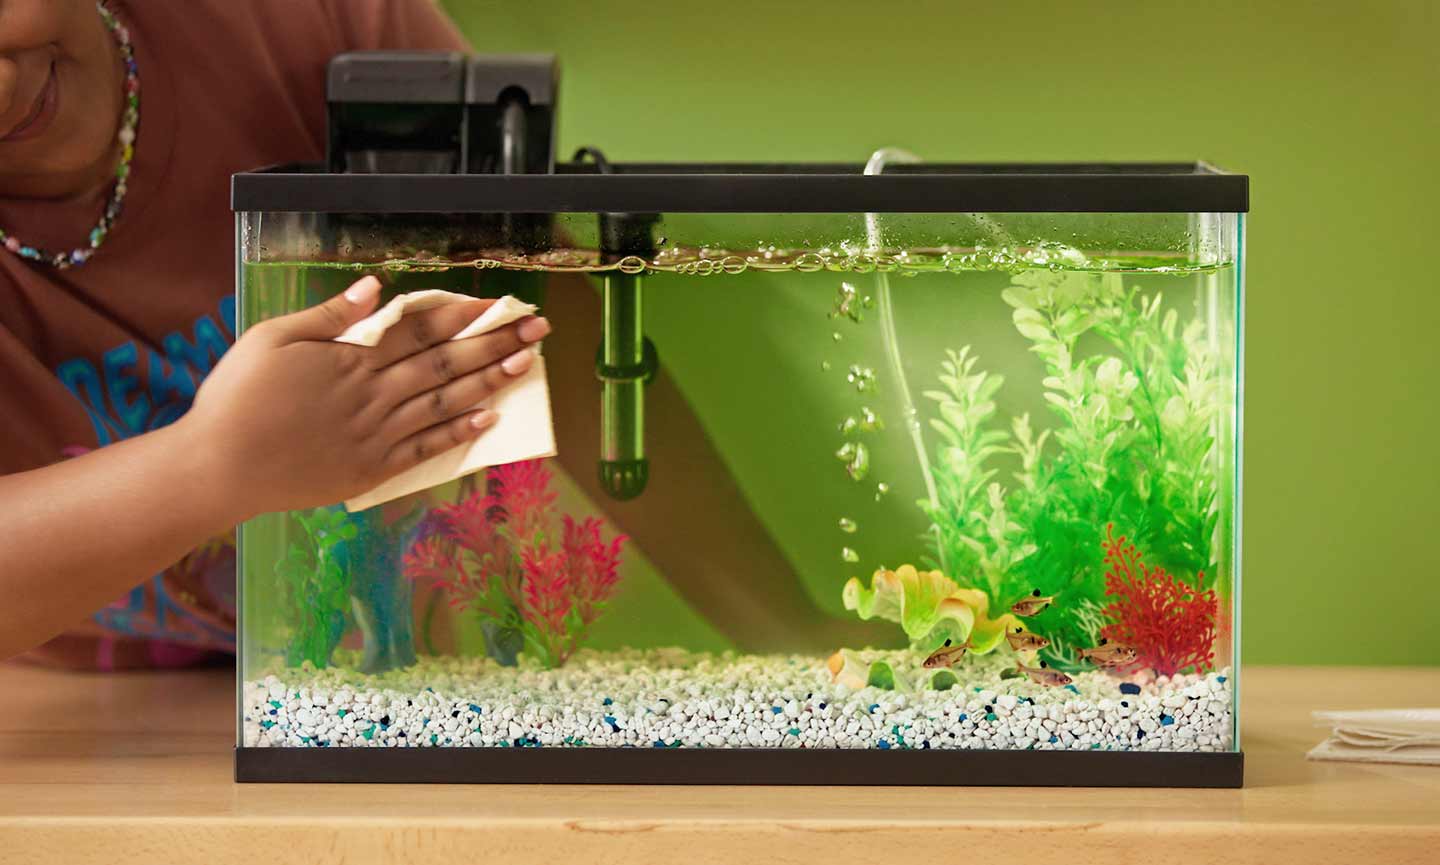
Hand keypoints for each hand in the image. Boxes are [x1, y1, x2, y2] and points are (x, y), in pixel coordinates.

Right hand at [181, 276, 550, 517]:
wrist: (219, 467)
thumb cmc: (237, 397)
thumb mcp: (273, 338)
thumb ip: (331, 314)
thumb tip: (378, 287)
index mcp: (353, 357)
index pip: (421, 329)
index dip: (464, 315)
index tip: (499, 303)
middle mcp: (375, 394)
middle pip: (446, 362)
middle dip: (495, 342)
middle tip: (537, 328)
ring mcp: (378, 434)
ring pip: (446, 401)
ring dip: (490, 381)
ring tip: (527, 364)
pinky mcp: (373, 468)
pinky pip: (427, 448)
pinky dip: (459, 431)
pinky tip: (489, 418)